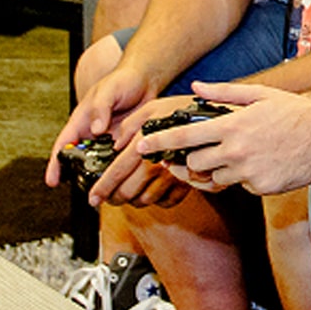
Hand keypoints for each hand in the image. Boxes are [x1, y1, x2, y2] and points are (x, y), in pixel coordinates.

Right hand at [44, 62, 160, 187]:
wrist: (146, 80)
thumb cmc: (122, 80)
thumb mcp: (108, 91)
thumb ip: (101, 108)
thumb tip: (96, 129)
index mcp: (82, 121)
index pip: (63, 144)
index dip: (56, 163)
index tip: (52, 181)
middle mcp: (93, 133)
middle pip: (80, 159)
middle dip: (79, 176)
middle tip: (85, 193)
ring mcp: (109, 139)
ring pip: (100, 162)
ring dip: (101, 176)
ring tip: (104, 192)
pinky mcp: (124, 142)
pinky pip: (119, 159)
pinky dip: (119, 169)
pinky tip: (124, 180)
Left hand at [79, 93, 199, 207]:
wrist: (217, 115)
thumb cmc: (183, 109)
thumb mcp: (151, 107)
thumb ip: (129, 125)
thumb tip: (115, 144)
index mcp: (145, 144)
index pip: (117, 171)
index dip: (102, 187)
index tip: (93, 198)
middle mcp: (158, 162)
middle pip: (128, 191)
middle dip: (114, 197)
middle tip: (109, 196)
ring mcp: (174, 174)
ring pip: (146, 200)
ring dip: (135, 200)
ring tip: (131, 192)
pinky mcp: (189, 181)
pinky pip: (169, 202)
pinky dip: (158, 201)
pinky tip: (154, 191)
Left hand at [134, 82, 310, 193]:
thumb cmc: (294, 112)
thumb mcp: (259, 94)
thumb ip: (224, 93)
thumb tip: (195, 88)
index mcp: (232, 125)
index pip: (185, 135)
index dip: (159, 142)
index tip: (139, 146)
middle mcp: (236, 150)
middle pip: (194, 163)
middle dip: (190, 161)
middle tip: (196, 155)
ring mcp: (248, 171)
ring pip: (216, 178)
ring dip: (219, 170)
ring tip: (239, 155)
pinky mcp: (260, 188)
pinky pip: (240, 186)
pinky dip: (243, 178)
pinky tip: (260, 163)